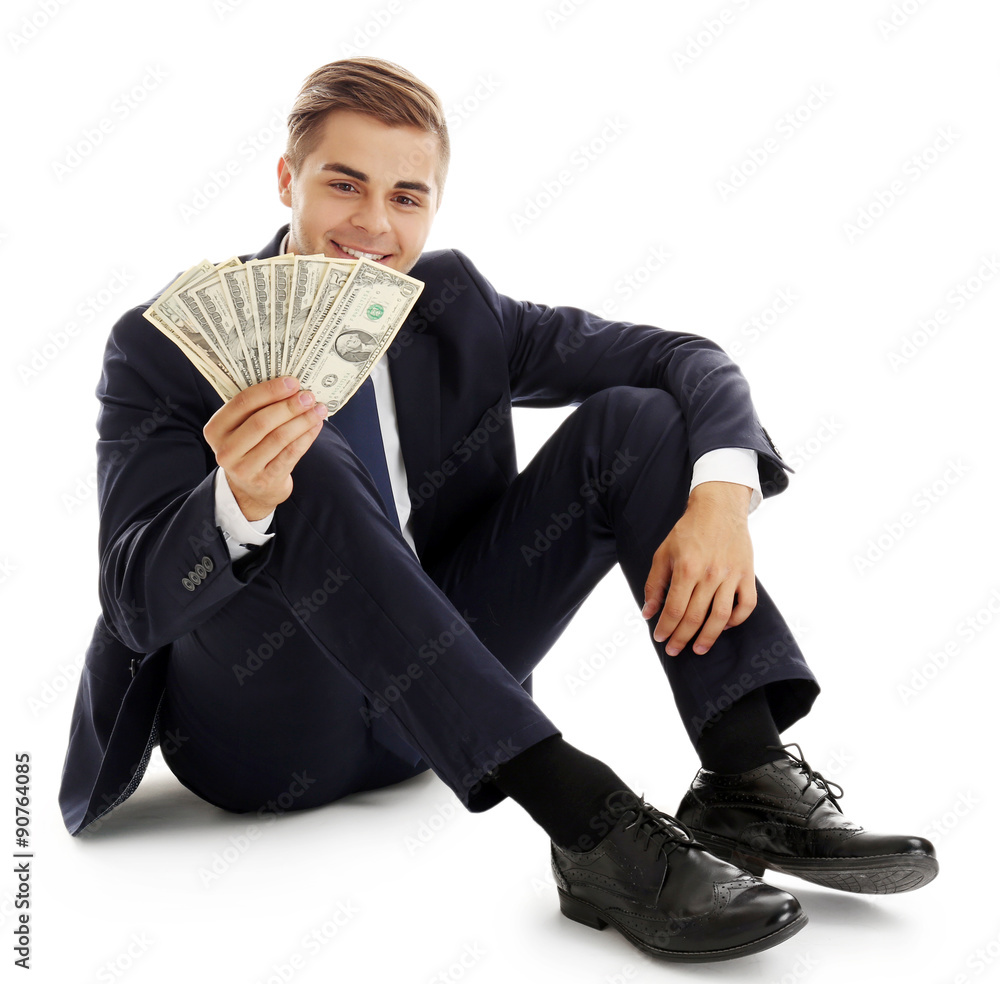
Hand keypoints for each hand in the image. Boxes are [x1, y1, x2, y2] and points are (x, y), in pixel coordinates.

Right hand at [203, 376, 328, 520]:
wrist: (251, 489)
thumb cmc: (250, 447)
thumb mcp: (241, 429)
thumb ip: (256, 408)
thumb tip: (291, 385)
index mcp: (216, 429)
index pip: (242, 403)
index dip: (269, 391)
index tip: (292, 382)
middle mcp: (226, 450)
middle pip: (262, 422)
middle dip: (289, 406)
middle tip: (309, 396)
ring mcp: (245, 468)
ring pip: (279, 438)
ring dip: (302, 421)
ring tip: (318, 409)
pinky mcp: (266, 480)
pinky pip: (290, 453)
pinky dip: (306, 437)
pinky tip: (316, 425)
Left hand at [640, 481, 756, 656]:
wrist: (718, 508)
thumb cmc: (688, 531)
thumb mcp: (663, 553)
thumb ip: (655, 584)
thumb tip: (648, 612)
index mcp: (686, 568)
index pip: (675, 609)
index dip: (666, 628)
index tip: (659, 638)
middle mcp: (710, 574)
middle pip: (695, 617)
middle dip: (682, 638)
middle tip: (673, 650)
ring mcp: (731, 575)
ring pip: (721, 617)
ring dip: (709, 637)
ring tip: (698, 649)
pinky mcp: (747, 574)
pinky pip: (747, 605)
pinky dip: (737, 620)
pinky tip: (725, 626)